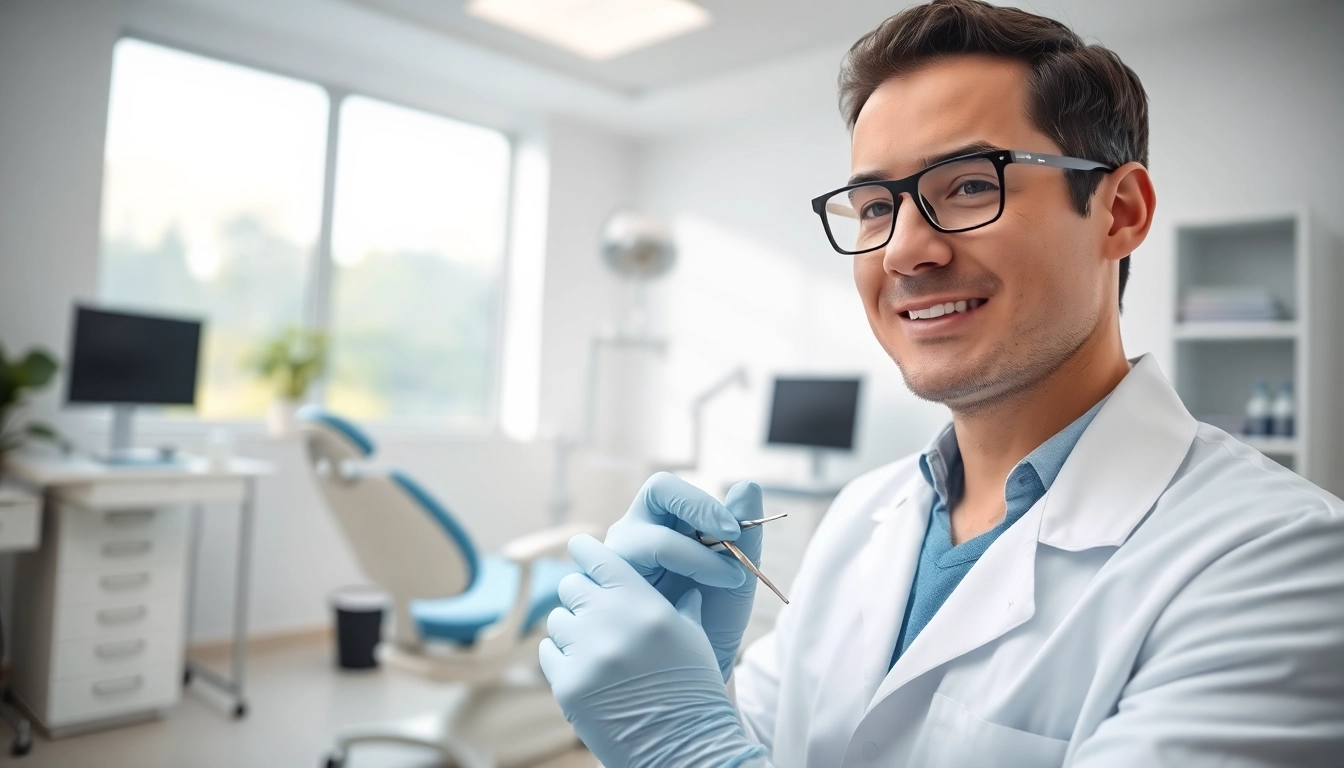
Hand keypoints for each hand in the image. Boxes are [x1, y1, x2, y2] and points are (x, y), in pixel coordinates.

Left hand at [540, 535, 765, 767]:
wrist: (683, 749)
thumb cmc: (693, 690)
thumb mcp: (692, 637)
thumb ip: (677, 602)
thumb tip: (681, 580)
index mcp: (644, 604)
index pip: (599, 557)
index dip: (586, 550)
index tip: (579, 546)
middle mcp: (611, 623)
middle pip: (572, 585)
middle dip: (582, 594)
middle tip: (595, 608)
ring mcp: (586, 655)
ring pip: (557, 620)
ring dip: (572, 628)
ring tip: (597, 647)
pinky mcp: (567, 687)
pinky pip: (548, 653)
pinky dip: (563, 657)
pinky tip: (587, 669)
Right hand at [603, 472, 763, 679]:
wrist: (699, 663)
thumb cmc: (716, 613)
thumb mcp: (738, 577)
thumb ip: (745, 535)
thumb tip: (748, 484)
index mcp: (664, 521)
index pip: (667, 488)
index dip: (698, 501)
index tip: (734, 531)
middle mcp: (635, 534)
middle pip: (651, 497)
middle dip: (694, 515)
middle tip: (729, 540)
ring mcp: (615, 562)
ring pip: (640, 539)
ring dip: (689, 557)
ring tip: (718, 588)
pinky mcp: (603, 592)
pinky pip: (619, 578)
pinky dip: (660, 590)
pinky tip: (685, 610)